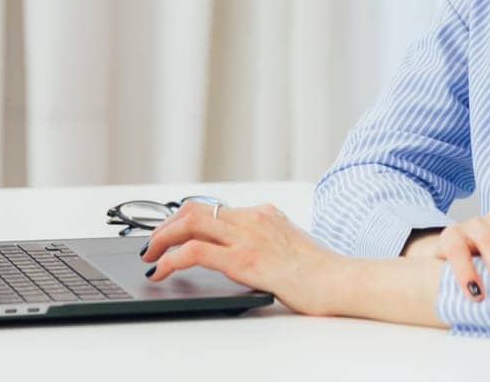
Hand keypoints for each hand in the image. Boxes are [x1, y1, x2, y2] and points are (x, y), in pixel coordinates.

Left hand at [139, 199, 342, 316]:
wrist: (339, 281)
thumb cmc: (320, 273)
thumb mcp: (289, 247)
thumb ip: (266, 243)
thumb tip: (248, 254)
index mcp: (263, 213)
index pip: (213, 208)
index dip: (184, 220)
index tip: (170, 234)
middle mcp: (253, 217)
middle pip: (196, 210)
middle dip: (166, 226)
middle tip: (151, 244)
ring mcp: (248, 236)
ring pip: (191, 224)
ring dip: (162, 238)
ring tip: (149, 256)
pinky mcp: (245, 260)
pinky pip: (196, 252)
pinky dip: (171, 259)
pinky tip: (161, 271)